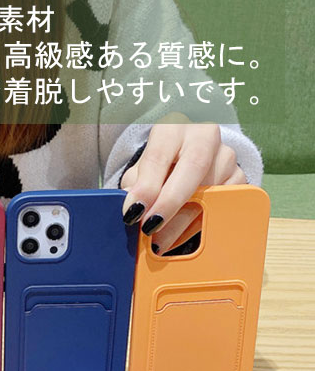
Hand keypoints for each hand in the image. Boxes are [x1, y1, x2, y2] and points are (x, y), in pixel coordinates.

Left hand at [120, 113, 246, 254]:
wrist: (186, 156)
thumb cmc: (158, 165)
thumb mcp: (139, 171)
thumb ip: (134, 187)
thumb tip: (131, 209)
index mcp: (173, 129)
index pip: (159, 156)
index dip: (146, 188)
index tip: (132, 213)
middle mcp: (205, 136)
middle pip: (193, 167)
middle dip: (170, 202)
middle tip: (150, 229)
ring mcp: (226, 156)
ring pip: (209, 190)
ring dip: (181, 222)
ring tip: (158, 241)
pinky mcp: (239, 177)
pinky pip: (222, 206)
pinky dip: (196, 226)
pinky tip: (177, 238)